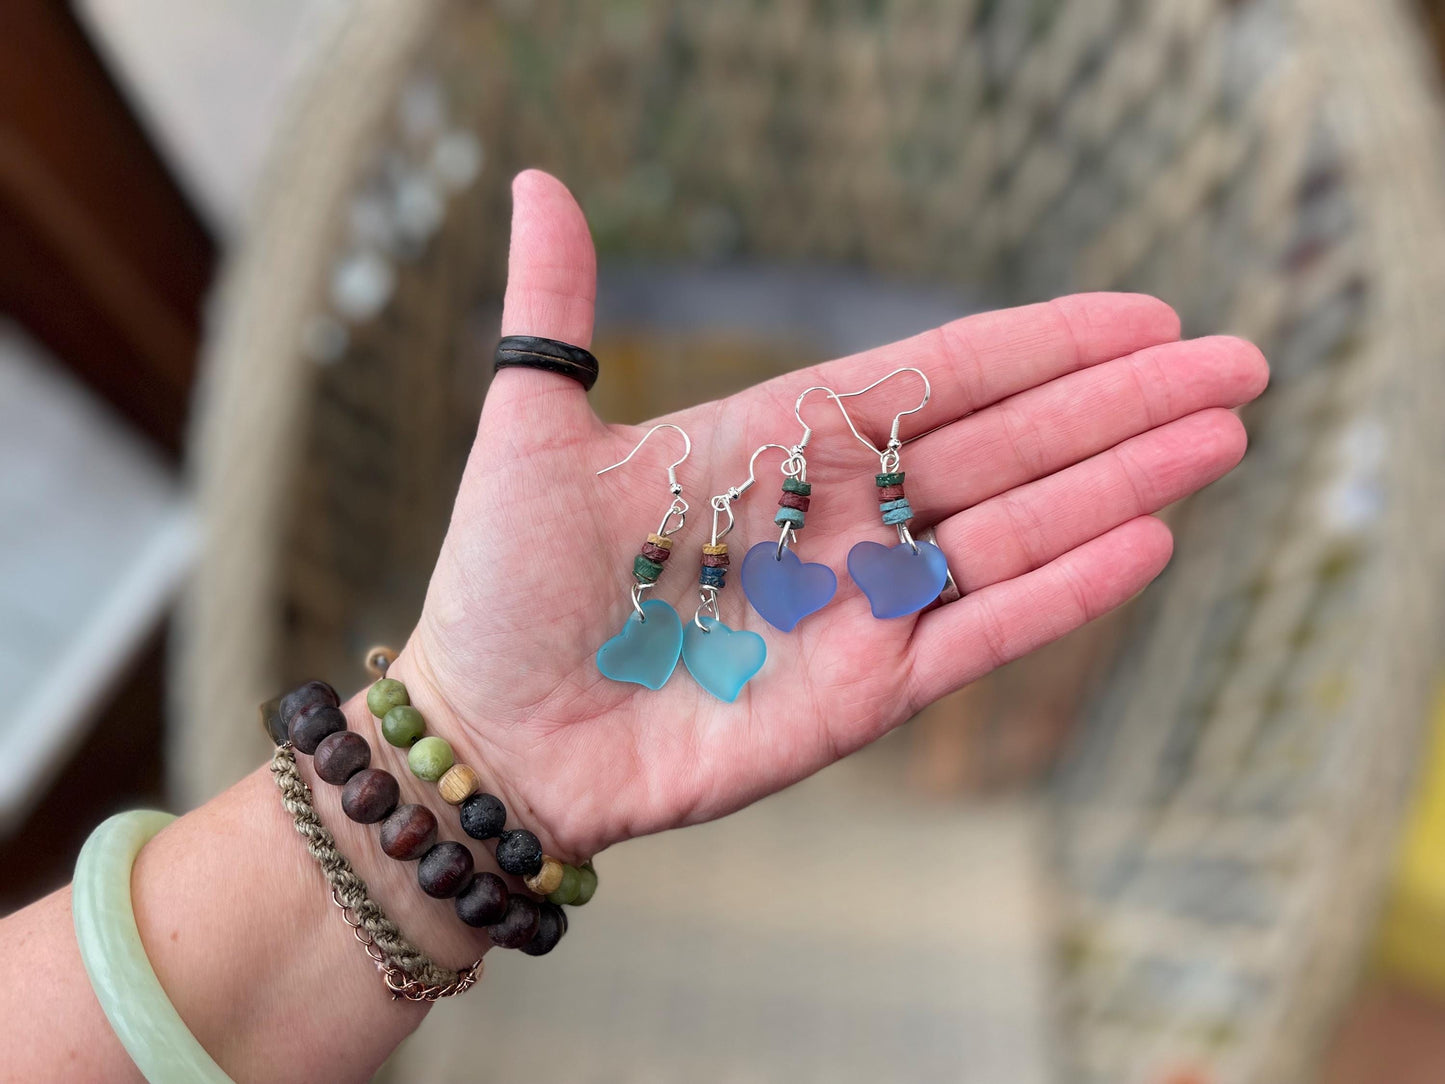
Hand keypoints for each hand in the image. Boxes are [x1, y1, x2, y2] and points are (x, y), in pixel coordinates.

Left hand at [397, 170, 1266, 862]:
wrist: (498, 734)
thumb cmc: (505, 586)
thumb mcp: (530, 432)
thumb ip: (556, 311)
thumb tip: (536, 177)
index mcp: (783, 440)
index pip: (939, 376)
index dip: (1043, 343)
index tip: (1143, 313)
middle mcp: (843, 516)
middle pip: (1008, 445)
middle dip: (1122, 404)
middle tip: (1237, 365)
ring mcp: (864, 605)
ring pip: (1017, 531)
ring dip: (1120, 486)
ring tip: (1219, 438)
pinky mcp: (867, 694)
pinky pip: (982, 633)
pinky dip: (1063, 593)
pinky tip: (1144, 543)